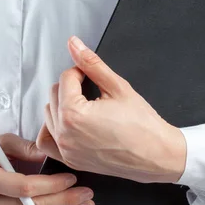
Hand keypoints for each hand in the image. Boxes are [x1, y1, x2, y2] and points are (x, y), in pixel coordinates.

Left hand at [36, 36, 186, 183]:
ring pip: (49, 115)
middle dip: (71, 87)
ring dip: (62, 105)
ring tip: (84, 105)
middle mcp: (65, 134)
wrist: (156, 155)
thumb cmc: (142, 125)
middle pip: (54, 95)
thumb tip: (75, 44)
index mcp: (74, 114)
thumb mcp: (117, 87)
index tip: (93, 76)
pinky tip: (68, 123)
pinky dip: (53, 130)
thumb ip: (91, 63)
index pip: (66, 78)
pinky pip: (47, 142)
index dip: (81, 72)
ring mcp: (66, 150)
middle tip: (91, 89)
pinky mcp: (71, 160)